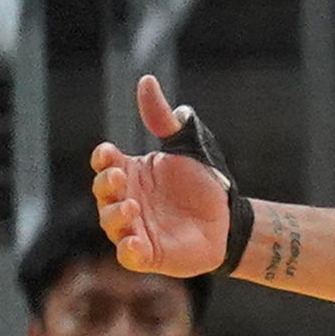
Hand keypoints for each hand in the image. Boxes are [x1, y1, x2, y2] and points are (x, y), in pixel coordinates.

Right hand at [88, 74, 236, 278]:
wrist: (231, 221)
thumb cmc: (202, 183)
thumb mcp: (187, 147)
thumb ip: (163, 119)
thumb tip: (145, 80)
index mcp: (130, 173)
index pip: (105, 163)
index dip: (103, 158)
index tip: (110, 153)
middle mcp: (125, 199)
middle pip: (102, 192)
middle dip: (106, 184)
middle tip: (120, 177)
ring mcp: (134, 227)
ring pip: (111, 223)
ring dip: (116, 215)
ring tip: (132, 206)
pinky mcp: (148, 253)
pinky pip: (129, 255)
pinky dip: (129, 250)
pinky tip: (134, 243)